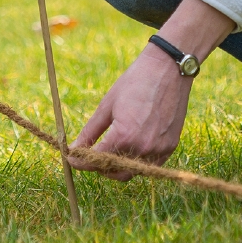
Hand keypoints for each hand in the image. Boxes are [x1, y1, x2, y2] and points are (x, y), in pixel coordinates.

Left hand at [71, 0, 234, 175]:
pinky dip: (136, 163)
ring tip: (110, 151)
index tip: (71, 159)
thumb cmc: (135, 83)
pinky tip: (129, 148)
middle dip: (98, 166)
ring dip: (117, 166)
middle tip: (91, 154)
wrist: (169, 70)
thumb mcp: (107, 106)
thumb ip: (90, 132)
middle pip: (113, 171)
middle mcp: (142, 147)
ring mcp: (158, 149)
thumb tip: (73, 149)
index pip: (96, 160)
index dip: (80, 161)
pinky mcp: (170, 147)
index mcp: (124, 136)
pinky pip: (148, 166)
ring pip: (131, 172)